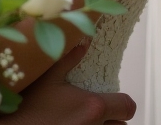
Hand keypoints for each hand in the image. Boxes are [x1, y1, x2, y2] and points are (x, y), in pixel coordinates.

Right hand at [11, 41, 135, 124]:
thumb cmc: (31, 104)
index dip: (124, 101)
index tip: (114, 97)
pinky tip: (77, 123)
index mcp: (93, 106)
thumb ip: (68, 59)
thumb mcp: (49, 77)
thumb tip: (84, 43)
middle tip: (99, 108)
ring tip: (89, 118)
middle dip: (115, 117)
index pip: (128, 106)